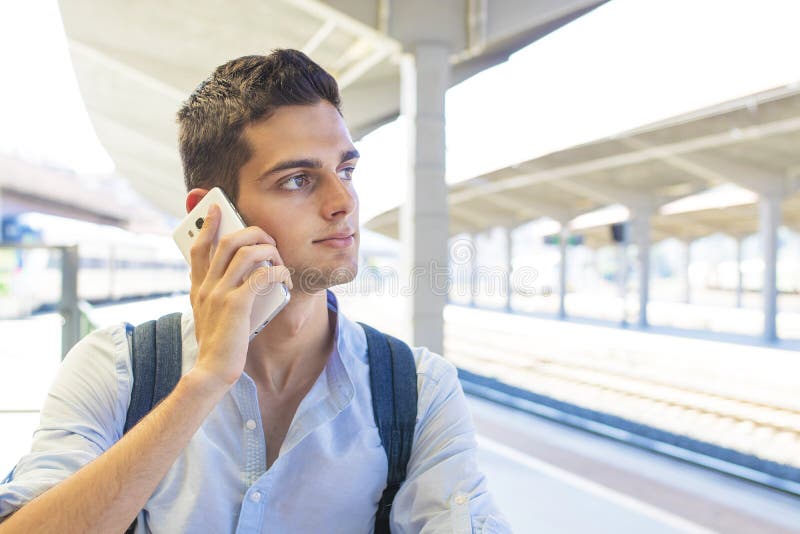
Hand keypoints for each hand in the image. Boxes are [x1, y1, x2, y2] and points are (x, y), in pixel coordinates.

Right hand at [188, 203, 292, 389]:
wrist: (211, 371)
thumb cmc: (216, 345)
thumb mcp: (208, 315)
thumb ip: (215, 296)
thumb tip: (235, 279)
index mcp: (199, 287)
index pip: (199, 247)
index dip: (208, 224)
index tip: (216, 209)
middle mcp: (206, 286)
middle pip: (227, 242)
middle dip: (251, 231)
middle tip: (267, 238)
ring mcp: (220, 294)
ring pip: (247, 253)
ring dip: (269, 251)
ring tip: (280, 261)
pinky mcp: (237, 305)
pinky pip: (262, 275)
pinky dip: (278, 271)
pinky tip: (284, 278)